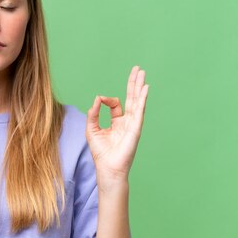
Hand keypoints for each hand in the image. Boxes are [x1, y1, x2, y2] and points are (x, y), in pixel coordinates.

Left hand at [85, 65, 148, 179]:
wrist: (108, 167)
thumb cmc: (101, 152)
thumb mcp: (92, 129)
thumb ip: (93, 113)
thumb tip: (97, 98)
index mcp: (117, 122)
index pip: (115, 104)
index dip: (107, 99)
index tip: (99, 100)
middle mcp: (127, 121)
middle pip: (132, 98)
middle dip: (133, 83)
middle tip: (137, 69)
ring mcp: (133, 124)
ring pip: (137, 101)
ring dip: (139, 86)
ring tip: (142, 73)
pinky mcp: (136, 128)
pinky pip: (139, 110)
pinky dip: (142, 99)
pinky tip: (145, 88)